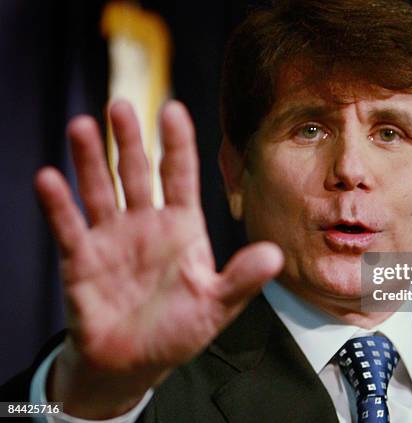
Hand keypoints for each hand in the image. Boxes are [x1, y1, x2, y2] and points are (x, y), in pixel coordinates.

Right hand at [35, 100, 282, 417]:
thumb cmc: (178, 330)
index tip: (174, 111)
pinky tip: (48, 179)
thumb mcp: (215, 305)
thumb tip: (275, 255)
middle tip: (121, 106)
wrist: (134, 363)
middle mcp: (146, 224)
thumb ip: (241, 279)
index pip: (180, 177)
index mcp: (182, 227)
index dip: (178, 145)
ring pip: (100, 190)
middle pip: (136, 172)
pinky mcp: (80, 258)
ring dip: (90, 160)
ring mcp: (112, 237)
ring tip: (82, 126)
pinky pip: (68, 226)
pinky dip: (58, 205)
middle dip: (129, 140)